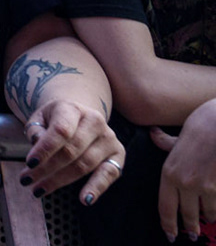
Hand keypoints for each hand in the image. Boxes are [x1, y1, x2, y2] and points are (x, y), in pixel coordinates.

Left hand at [21, 99, 121, 200]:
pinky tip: (85, 200)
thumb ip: (35, 130)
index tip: (29, 163)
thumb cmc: (55, 120)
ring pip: (85, 165)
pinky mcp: (118, 155)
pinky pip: (109, 174)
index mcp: (73, 109)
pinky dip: (97, 188)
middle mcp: (95, 121)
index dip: (45, 149)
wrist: (79, 115)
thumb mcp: (40, 118)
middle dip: (47, 168)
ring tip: (39, 189)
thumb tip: (37, 145)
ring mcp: (109, 138)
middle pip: (71, 151)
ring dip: (60, 180)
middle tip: (27, 180)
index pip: (61, 130)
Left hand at [155, 99, 215, 238]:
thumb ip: (166, 142)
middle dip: (190, 227)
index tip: (170, 234)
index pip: (165, 206)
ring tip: (207, 219)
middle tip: (192, 235)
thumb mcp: (179, 137)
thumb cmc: (201, 126)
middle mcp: (184, 183)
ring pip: (205, 213)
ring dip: (207, 217)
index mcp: (168, 173)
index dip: (168, 223)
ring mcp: (204, 187)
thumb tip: (154, 134)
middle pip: (186, 215)